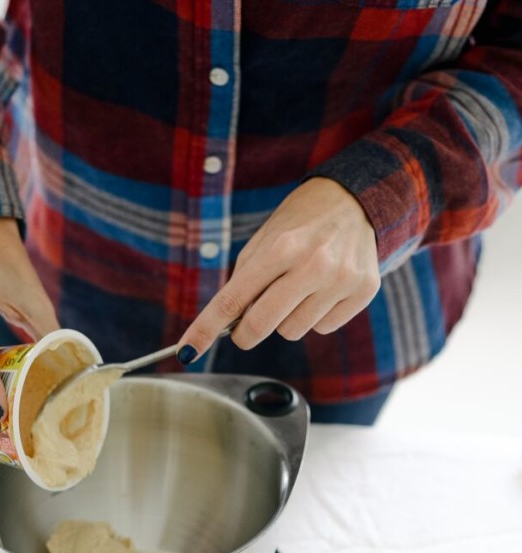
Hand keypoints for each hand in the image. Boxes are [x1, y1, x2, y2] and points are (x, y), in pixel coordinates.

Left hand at [177, 178, 379, 360]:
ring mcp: (341, 279)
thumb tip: (228, 326)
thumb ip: (245, 281)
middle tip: (244, 327)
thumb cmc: (300, 223)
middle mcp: (314, 263)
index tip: (188, 352)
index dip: (206, 329)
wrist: (355, 201)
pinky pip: (323, 328)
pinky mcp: (363, 291)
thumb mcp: (265, 240)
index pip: (233, 299)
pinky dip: (315, 316)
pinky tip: (323, 290)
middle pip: (261, 325)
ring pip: (292, 331)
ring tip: (298, 290)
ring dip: (285, 319)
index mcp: (281, 246)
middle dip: (245, 333)